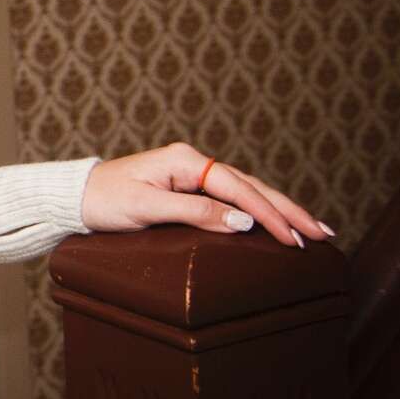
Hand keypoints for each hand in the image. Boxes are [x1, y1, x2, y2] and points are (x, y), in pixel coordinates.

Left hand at [80, 143, 333, 247]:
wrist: (76, 196)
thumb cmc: (105, 201)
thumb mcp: (146, 209)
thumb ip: (195, 213)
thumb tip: (243, 221)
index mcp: (185, 160)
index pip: (239, 187)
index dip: (270, 213)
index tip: (295, 238)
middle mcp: (193, 161)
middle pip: (252, 185)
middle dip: (289, 210)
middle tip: (323, 235)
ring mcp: (192, 172)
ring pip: (246, 191)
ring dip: (280, 210)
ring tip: (314, 230)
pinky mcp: (188, 186)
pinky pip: (232, 197)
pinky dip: (258, 210)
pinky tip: (275, 222)